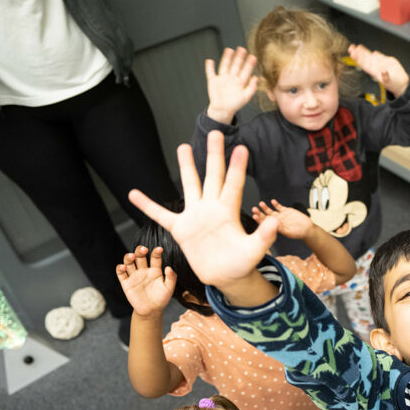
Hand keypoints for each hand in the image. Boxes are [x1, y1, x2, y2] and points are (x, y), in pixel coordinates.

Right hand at [115, 246, 175, 318]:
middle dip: (140, 251)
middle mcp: (144, 271)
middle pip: (140, 256)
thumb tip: (169, 267)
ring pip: (129, 262)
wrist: (151, 311)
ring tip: (132, 256)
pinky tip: (123, 267)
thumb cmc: (162, 299)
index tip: (159, 249)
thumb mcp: (169, 288)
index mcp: (155, 270)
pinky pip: (121, 273)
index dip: (156, 252)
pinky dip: (120, 268)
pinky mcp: (126, 283)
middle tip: (143, 249)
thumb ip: (171, 278)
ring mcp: (134, 276)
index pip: (154, 257)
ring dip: (128, 257)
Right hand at [128, 131, 279, 290]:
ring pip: (190, 185)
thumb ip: (264, 236)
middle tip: (215, 132)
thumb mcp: (255, 250)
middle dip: (213, 155)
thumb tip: (276, 222)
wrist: (226, 276)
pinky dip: (148, 205)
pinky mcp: (181, 229)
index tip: (241, 147)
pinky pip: (161, 214)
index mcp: (229, 211)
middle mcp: (212, 208)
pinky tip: (133, 193)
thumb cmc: (242, 263)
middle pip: (213, 176)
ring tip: (183, 146)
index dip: (237, 167)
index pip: (233, 184)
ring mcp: (195, 216)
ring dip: (186, 167)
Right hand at [205, 47, 258, 123]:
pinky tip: (210, 61)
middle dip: (239, 57)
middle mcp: (231, 78)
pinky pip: (211, 72)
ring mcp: (222, 78)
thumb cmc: (234, 105)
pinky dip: (209, 67)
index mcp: (240, 82)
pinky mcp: (213, 81)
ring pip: (225, 66)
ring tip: (229, 50)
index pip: (245, 70)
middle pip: (236, 65)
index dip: (249, 64)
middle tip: (243, 49)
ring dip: (227, 58)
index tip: (253, 56)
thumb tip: (256, 78)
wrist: (223, 110)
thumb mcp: (246, 97)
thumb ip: (251, 88)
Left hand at [251, 200, 313, 239]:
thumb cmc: (299, 233)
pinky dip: (276, 204)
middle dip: (260, 212)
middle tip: (254, 209)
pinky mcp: (286, 211)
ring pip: (271, 211)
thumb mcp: (289, 232)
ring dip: (266, 207)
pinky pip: (279, 207)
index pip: (265, 224)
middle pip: (266, 216)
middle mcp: (277, 221)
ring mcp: (281, 216)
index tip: (254, 216)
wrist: (307, 228)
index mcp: (276, 227)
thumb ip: (281, 228)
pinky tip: (272, 201)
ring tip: (261, 203)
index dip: (259, 220)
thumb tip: (273, 225)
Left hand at [348, 44, 408, 96]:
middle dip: (358, 53)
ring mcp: (381, 64)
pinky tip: (374, 52)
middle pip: (365, 59)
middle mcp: (376, 67)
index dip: (358, 59)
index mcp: (375, 71)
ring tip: (358, 47)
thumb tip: (383, 71)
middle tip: (351, 47)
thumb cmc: (394, 84)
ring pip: (371, 57)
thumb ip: (386, 76)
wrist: (401, 84)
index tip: (353, 54)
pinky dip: (377, 55)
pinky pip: (381, 58)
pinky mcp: (388, 62)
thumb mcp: (389, 82)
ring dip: (365, 52)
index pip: (364, 64)